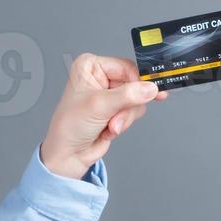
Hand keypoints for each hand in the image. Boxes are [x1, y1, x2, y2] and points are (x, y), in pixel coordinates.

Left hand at [39, 53, 166, 180]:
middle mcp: (100, 76)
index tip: (151, 93)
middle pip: (135, 84)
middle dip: (127, 106)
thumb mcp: (99, 106)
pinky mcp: (116, 108)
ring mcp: (109, 93)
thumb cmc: (70, 126)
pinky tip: (109, 129)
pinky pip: (134, 111)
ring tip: (110, 126)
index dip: (138, 82)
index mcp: (90, 67)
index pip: (126, 67)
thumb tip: (151, 88)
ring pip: (137, 100)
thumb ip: (128, 95)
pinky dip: (124, 123)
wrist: (69, 153)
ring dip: (124, 117)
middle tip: (116, 118)